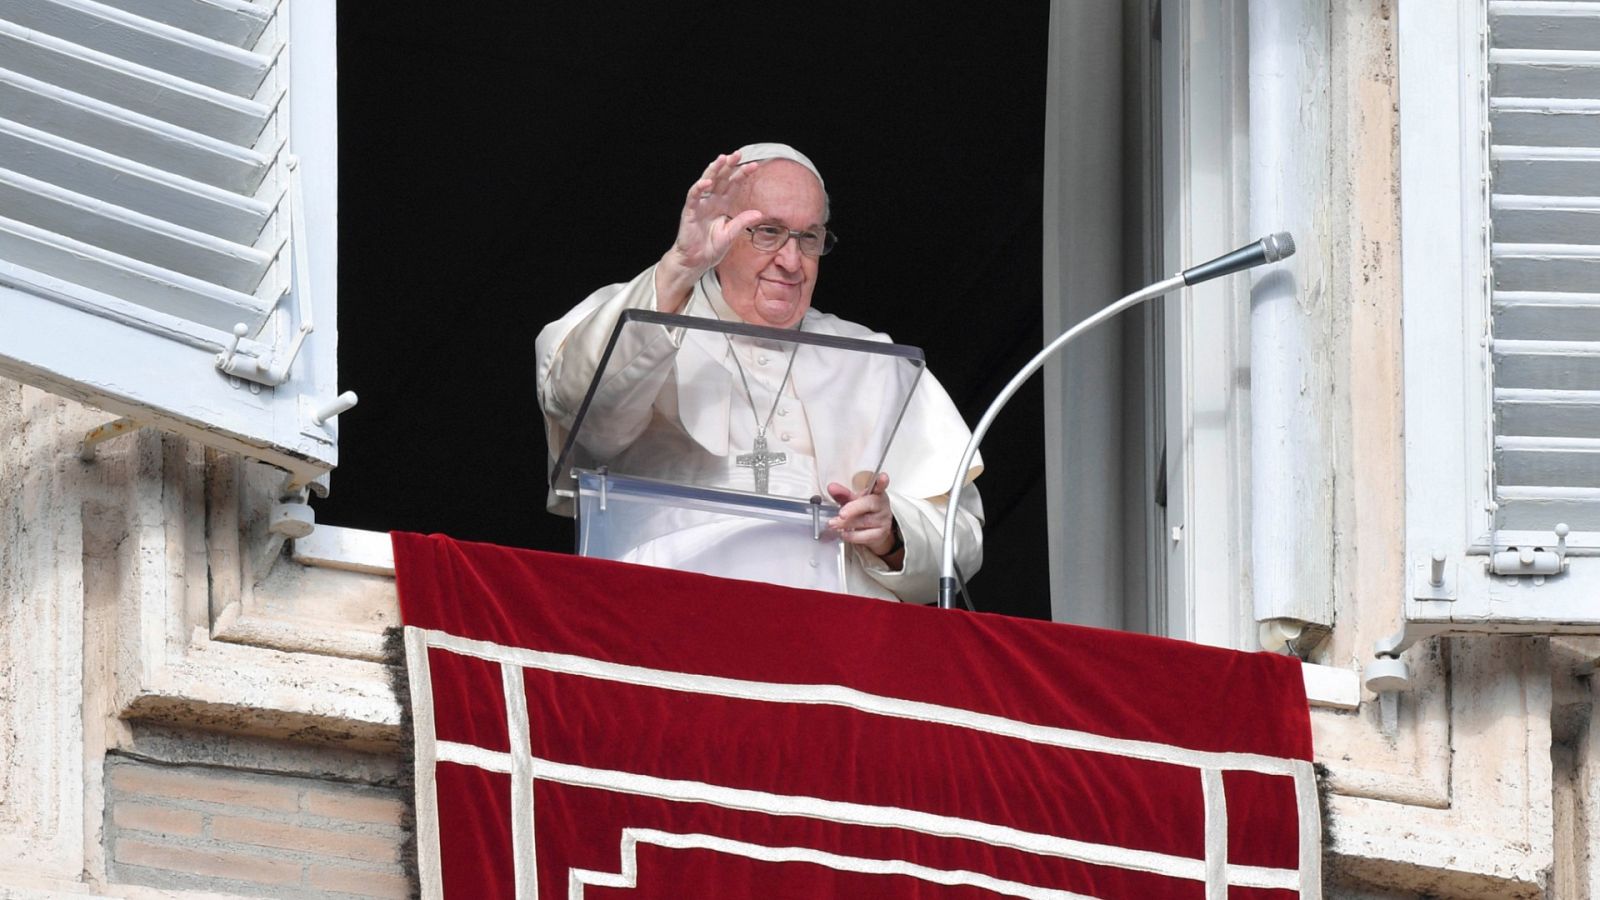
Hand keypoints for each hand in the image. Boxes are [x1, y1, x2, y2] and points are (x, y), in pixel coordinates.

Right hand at [656, 152, 766, 310]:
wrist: (696, 261)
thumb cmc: (711, 248)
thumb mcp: (731, 234)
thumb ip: (742, 222)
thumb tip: (759, 213)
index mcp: (722, 205)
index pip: (734, 185)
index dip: (743, 175)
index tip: (755, 166)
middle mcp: (712, 201)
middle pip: (721, 179)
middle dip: (729, 166)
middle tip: (738, 154)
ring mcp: (700, 204)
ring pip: (707, 182)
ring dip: (714, 170)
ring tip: (722, 159)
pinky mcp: (689, 211)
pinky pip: (694, 196)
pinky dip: (699, 188)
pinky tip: (707, 181)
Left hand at [827, 472, 899, 561]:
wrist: (875, 530)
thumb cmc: (864, 511)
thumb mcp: (854, 501)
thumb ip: (842, 494)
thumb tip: (831, 487)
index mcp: (876, 493)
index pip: (880, 485)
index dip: (881, 482)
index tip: (882, 477)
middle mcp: (882, 505)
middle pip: (869, 504)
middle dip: (853, 509)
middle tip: (841, 514)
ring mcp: (883, 520)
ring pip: (865, 521)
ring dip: (846, 523)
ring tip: (833, 524)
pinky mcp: (880, 534)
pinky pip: (865, 536)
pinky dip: (852, 536)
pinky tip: (843, 533)